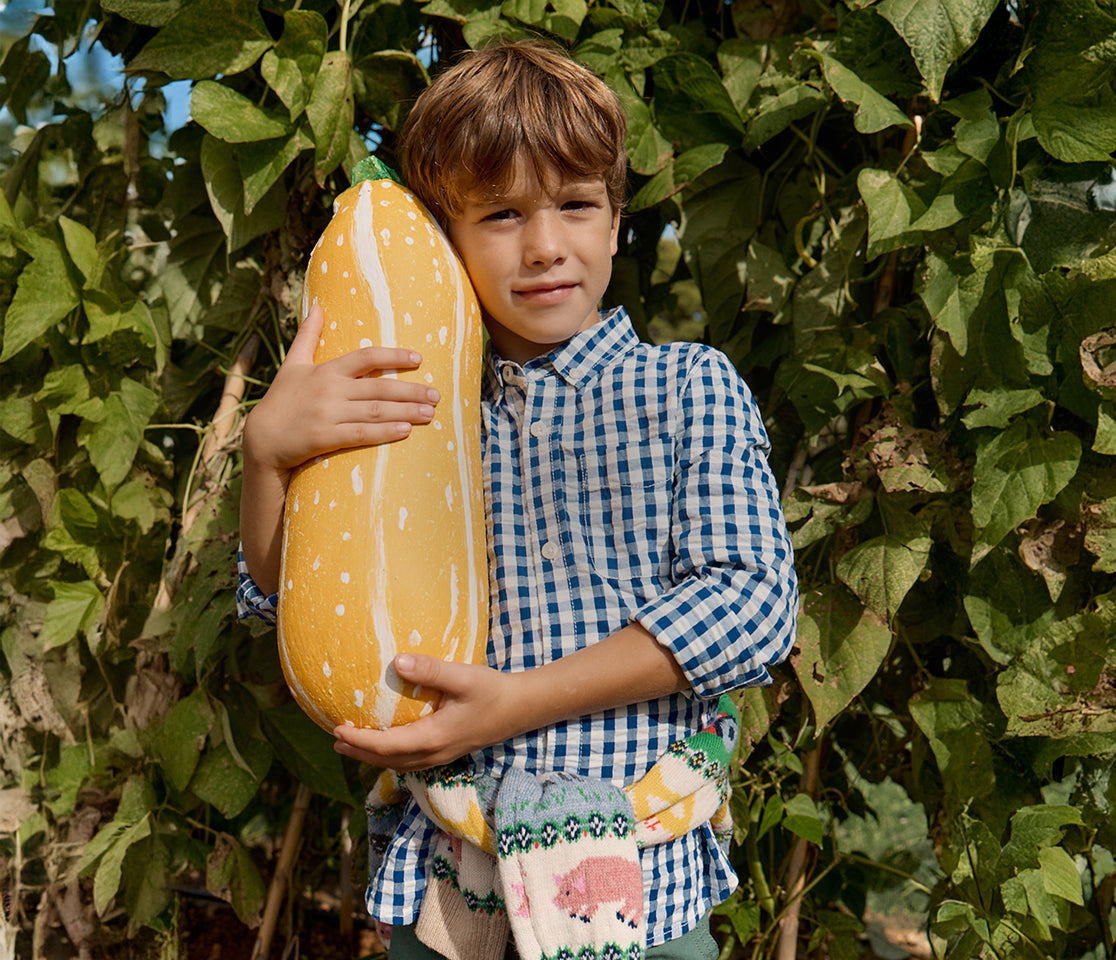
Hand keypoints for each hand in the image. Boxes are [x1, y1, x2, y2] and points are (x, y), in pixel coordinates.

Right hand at [244, 301, 439, 476]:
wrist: (261, 439)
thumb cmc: (281, 400)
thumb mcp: (292, 364)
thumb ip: (308, 335)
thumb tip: (318, 305)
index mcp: (325, 370)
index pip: (366, 357)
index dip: (394, 355)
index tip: (418, 358)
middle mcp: (329, 389)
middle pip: (378, 387)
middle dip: (410, 391)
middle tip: (436, 395)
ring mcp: (327, 413)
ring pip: (375, 411)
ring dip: (405, 411)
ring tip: (430, 414)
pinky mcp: (324, 437)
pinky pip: (361, 434)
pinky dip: (384, 432)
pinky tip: (405, 430)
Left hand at [332, 654, 525, 770]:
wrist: (521, 708)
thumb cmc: (493, 690)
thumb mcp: (463, 676)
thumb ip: (430, 670)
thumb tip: (396, 662)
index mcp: (434, 738)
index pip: (386, 746)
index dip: (359, 740)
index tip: (337, 730)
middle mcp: (435, 753)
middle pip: (387, 761)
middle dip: (359, 752)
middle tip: (335, 741)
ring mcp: (442, 756)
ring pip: (399, 764)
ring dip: (373, 757)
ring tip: (352, 746)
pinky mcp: (447, 752)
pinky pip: (411, 762)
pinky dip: (391, 757)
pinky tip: (387, 746)